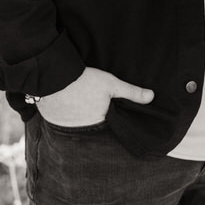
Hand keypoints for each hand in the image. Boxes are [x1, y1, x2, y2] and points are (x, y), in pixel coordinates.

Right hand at [36, 66, 153, 126]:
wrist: (56, 75)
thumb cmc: (86, 80)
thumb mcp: (112, 84)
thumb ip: (131, 93)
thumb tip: (151, 97)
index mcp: (98, 122)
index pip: (107, 125)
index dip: (108, 117)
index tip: (107, 109)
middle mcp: (82, 129)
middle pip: (91, 124)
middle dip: (92, 117)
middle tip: (91, 102)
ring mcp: (65, 126)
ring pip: (75, 123)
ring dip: (77, 116)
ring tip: (79, 102)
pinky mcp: (52, 119)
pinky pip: (61, 119)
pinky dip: (63, 113)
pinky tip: (66, 102)